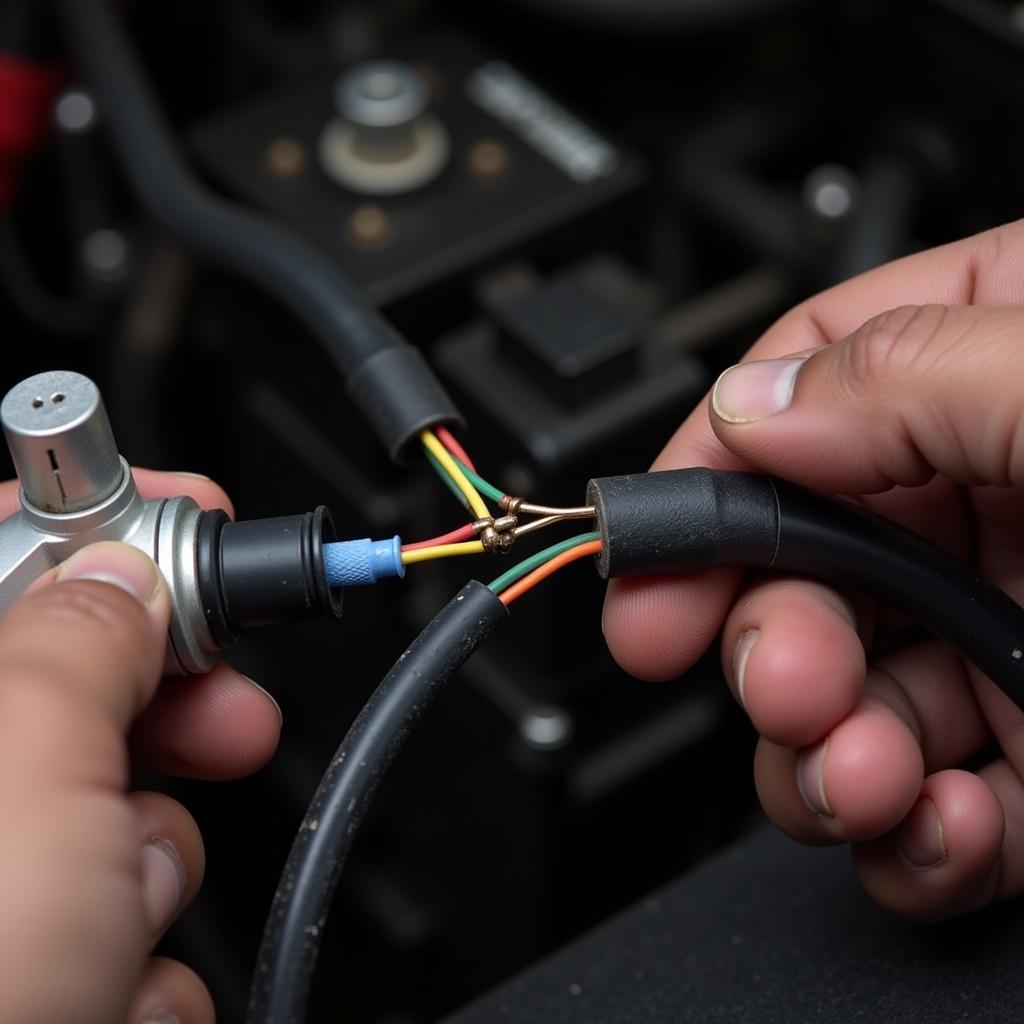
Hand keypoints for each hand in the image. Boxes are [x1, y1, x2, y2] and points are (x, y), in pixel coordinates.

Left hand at [0, 469, 281, 1023]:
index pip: (5, 554)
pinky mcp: (43, 965)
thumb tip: (127, 569)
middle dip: (168, 713)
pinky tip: (96, 1003)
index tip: (195, 516)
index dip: (108, 521)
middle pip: (82, 690)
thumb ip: (79, 633)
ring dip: (149, 870)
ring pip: (125, 821)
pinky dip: (139, 963)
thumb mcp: (12, 764)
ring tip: (103, 933)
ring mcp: (2, 884)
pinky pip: (133, 921)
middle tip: (224, 714)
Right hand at [603, 220, 1023, 919]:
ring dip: (818, 757)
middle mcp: (989, 503)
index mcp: (993, 369)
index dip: (703, 473)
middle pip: (792, 565)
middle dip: (758, 637)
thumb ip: (915, 372)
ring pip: (832, 700)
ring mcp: (1007, 635)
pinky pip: (919, 805)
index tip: (639, 550)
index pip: (796, 393)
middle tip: (773, 672)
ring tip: (861, 775)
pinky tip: (930, 831)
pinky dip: (901, 840)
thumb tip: (752, 414)